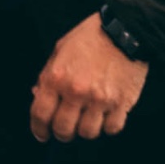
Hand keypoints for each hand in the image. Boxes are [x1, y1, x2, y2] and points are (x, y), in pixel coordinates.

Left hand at [29, 13, 148, 142]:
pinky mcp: (122, 103)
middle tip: (66, 129)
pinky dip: (108, 126)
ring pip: (88, 133)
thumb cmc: (91, 37)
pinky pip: (112, 128)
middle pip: (63, 129)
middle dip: (62, 133)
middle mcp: (77, 91)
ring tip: (87, 119)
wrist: (126, 29)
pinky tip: (106, 116)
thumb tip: (38, 97)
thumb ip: (47, 75)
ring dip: (85, 130)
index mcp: (57, 78)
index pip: (40, 115)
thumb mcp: (60, 50)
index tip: (42, 134)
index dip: (39, 129)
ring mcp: (100, 99)